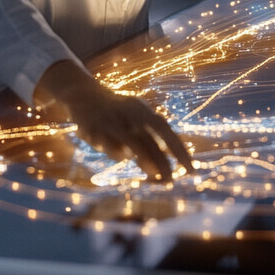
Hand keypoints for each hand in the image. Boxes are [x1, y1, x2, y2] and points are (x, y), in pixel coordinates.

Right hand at [33, 60, 192, 182]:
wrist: (83, 94)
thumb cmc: (115, 112)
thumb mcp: (134, 117)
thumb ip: (148, 137)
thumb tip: (164, 164)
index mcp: (142, 109)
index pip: (166, 129)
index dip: (179, 148)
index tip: (191, 168)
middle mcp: (130, 112)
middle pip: (152, 135)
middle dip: (163, 158)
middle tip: (172, 180)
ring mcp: (113, 119)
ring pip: (132, 140)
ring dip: (145, 159)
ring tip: (155, 176)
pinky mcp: (94, 128)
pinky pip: (108, 144)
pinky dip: (116, 152)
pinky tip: (119, 155)